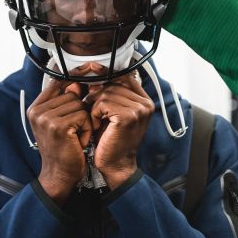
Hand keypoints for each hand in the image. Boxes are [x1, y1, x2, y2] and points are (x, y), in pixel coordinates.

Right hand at [27, 78, 91, 202]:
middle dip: (80, 111)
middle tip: (74, 130)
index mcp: (35, 108)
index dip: (73, 77)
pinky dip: (87, 128)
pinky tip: (79, 141)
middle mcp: (37, 111)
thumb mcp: (60, 123)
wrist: (59, 175)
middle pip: (71, 93)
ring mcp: (46, 118)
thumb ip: (65, 102)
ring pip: (79, 104)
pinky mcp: (58, 126)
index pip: (56, 82)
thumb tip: (78, 82)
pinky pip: (83, 115)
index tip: (88, 68)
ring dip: (84, 121)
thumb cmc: (63, 149)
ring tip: (76, 136)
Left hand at [86, 72, 152, 188]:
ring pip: (106, 93)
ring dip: (95, 107)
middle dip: (97, 95)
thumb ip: (110, 93)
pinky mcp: (127, 117)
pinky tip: (96, 125)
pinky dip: (94, 114)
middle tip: (92, 112)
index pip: (125, 76)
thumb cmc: (111, 140)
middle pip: (114, 83)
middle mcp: (146, 104)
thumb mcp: (112, 112)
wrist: (115, 166)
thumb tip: (95, 71)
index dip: (108, 74)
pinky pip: (103, 103)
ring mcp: (139, 110)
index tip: (93, 72)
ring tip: (96, 121)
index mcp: (145, 101)